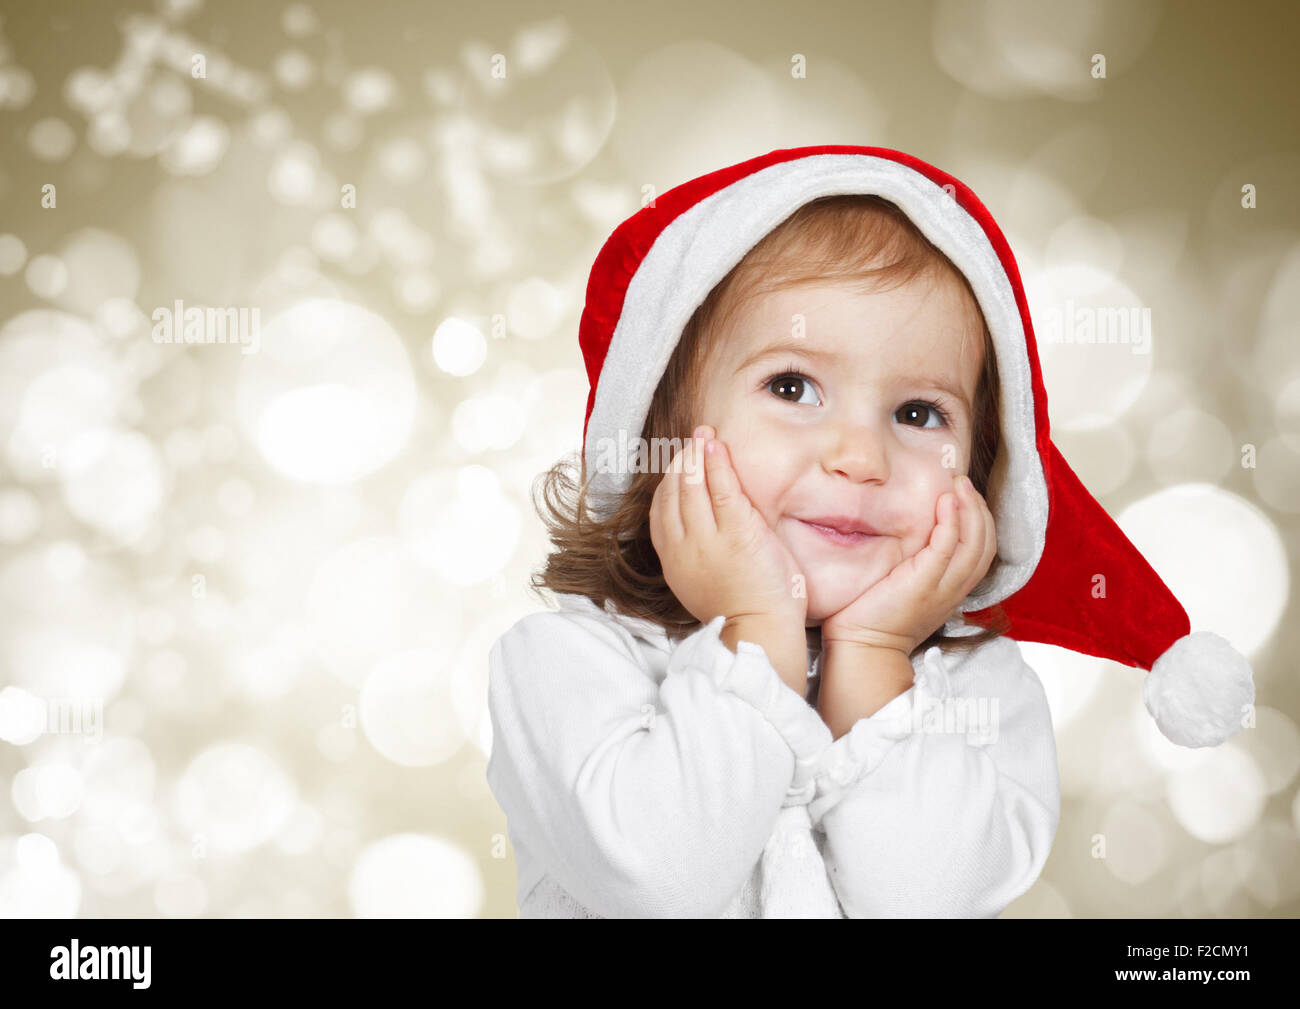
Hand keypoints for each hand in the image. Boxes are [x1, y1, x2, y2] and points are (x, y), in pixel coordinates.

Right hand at [649, 425, 807, 627]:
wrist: (759, 633)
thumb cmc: (743, 613)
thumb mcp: (704, 585)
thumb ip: (698, 556)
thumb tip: (703, 534)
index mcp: (673, 561)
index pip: (660, 511)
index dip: (667, 483)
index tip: (678, 465)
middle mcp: (683, 547)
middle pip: (672, 492)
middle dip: (680, 461)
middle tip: (691, 440)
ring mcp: (707, 540)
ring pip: (691, 486)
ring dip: (696, 455)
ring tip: (703, 435)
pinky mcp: (737, 533)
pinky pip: (721, 489)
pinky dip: (716, 463)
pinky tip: (715, 446)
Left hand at [820, 473, 996, 654]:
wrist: (863, 649)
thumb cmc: (874, 618)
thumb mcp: (904, 587)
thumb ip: (915, 565)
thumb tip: (908, 536)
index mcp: (952, 590)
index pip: (982, 551)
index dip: (980, 520)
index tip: (965, 496)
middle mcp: (954, 589)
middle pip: (985, 544)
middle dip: (980, 508)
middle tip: (963, 482)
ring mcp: (942, 588)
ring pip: (974, 544)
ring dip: (970, 509)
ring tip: (959, 485)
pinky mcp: (923, 584)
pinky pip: (948, 548)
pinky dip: (952, 522)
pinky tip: (946, 502)